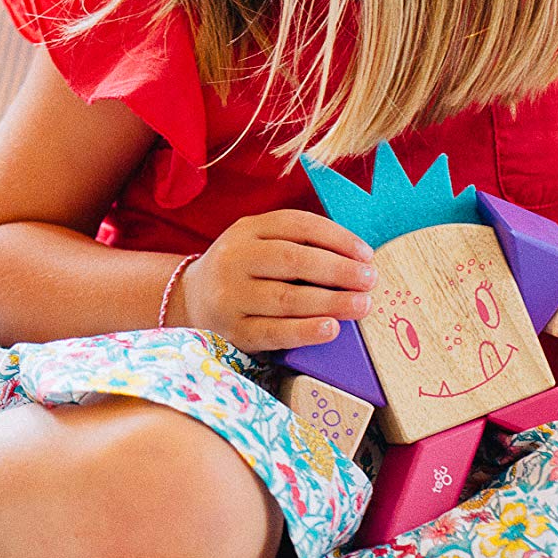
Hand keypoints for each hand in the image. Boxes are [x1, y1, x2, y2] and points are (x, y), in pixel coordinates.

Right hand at [180, 209, 376, 353]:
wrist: (189, 300)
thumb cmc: (242, 271)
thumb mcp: (258, 243)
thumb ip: (297, 244)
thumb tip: (356, 258)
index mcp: (246, 230)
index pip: (297, 225)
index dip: (336, 238)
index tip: (366, 254)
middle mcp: (234, 259)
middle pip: (292, 260)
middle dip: (338, 270)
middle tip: (369, 280)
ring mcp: (230, 296)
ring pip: (285, 298)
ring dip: (330, 302)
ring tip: (361, 305)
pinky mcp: (232, 331)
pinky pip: (273, 332)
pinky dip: (305, 331)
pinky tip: (331, 329)